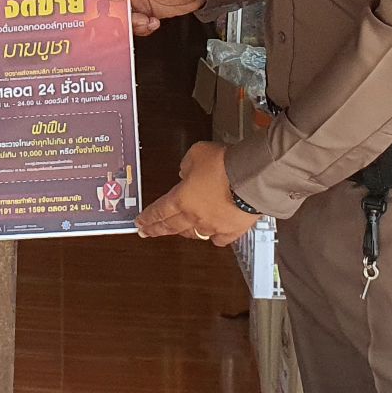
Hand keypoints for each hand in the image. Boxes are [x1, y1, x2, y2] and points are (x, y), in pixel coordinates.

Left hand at [137, 141, 261, 246]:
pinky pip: (219, 239)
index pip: (159, 211)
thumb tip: (185, 171)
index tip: (140, 223)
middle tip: (146, 233)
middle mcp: (194, 216)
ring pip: (193, 234)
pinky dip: (214, 237)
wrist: (252, 178)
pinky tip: (213, 235)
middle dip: (156, 230)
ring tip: (178, 231)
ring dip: (183, 232)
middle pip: (170, 226)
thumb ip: (187, 164)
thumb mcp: (197, 153)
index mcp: (182, 199)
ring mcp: (213, 226)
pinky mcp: (232, 230)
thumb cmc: (225, 165)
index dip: (148, 218)